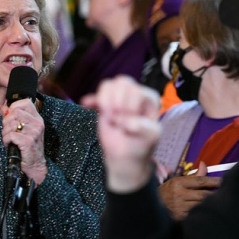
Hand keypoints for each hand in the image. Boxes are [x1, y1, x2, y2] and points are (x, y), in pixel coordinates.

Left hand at [2, 98, 46, 184]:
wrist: (35, 165)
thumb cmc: (28, 147)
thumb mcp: (25, 129)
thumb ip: (15, 117)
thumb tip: (3, 107)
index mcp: (37, 118)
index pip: (24, 102)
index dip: (13, 107)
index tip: (10, 117)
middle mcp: (37, 123)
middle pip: (14, 112)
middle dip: (6, 122)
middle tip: (8, 131)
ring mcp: (34, 132)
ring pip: (11, 123)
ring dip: (5, 132)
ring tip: (9, 139)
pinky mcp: (28, 141)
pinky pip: (10, 135)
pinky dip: (6, 140)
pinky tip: (9, 144)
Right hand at [82, 76, 160, 192]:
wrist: (126, 155)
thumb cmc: (141, 144)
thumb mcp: (150, 137)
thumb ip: (142, 127)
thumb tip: (123, 120)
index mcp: (149, 99)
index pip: (137, 91)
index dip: (129, 107)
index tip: (128, 124)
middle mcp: (135, 94)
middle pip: (122, 82)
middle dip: (117, 102)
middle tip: (116, 119)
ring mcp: (118, 98)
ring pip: (108, 85)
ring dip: (104, 101)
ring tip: (108, 117)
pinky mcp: (104, 104)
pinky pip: (95, 94)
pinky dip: (91, 100)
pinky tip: (87, 105)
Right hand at [158, 163, 220, 219]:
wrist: (152, 208)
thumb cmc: (167, 193)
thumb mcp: (177, 182)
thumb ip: (193, 176)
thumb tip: (204, 165)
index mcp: (178, 183)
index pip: (200, 181)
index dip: (214, 181)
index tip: (223, 182)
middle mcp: (178, 194)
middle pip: (203, 194)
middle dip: (215, 194)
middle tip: (224, 194)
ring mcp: (179, 207)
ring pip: (201, 205)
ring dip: (210, 204)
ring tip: (217, 203)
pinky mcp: (181, 217)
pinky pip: (196, 215)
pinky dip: (203, 213)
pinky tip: (207, 212)